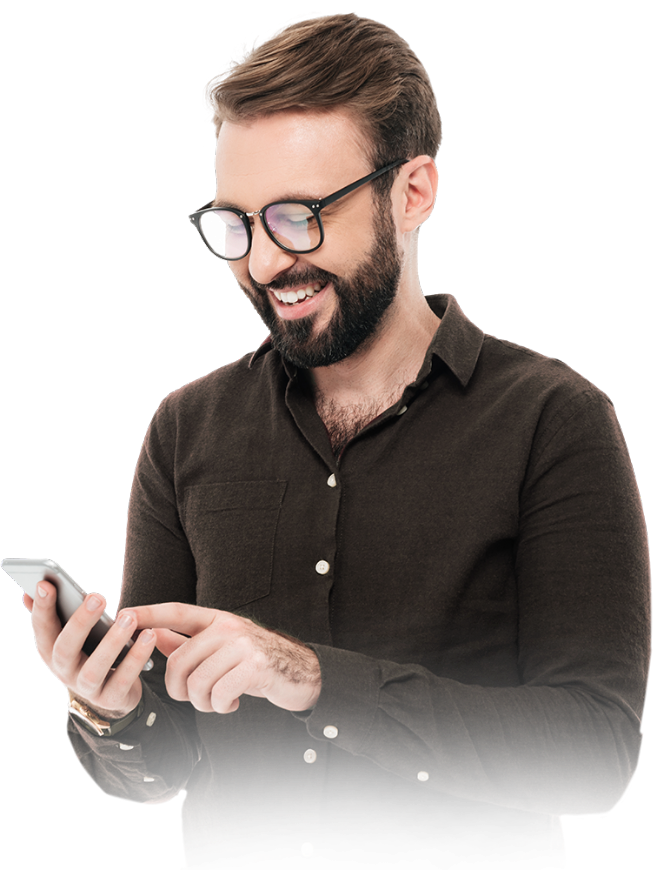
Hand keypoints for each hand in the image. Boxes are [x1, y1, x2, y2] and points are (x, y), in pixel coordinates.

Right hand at [25, 581, 156, 719]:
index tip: (46, 583)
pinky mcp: (111, 698)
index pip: (42, 628)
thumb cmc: (90, 651)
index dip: (42, 608)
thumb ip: (56, 612)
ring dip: (113, 641)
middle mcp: (64, 671)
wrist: (111, 692)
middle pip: (65, 649)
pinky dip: (137, 658)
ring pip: (94, 668)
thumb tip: (35, 587)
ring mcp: (86, 688)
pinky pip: (123, 679)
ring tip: (130, 617)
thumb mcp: (72, 634)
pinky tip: (149, 635)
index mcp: (51, 650)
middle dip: (80, 622)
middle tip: (97, 597)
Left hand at [128, 603, 320, 714]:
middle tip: (199, 698)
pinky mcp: (254, 666)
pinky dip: (222, 706)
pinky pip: (218, 694)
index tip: (123, 613)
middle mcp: (228, 626)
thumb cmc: (257, 663)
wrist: (303, 673)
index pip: (176, 611)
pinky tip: (234, 702)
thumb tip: (153, 634)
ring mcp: (242, 644)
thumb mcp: (222, 648)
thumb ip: (188, 641)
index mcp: (217, 618)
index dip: (148, 613)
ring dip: (203, 702)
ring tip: (219, 700)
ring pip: (196, 682)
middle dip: (181, 690)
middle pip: (178, 661)